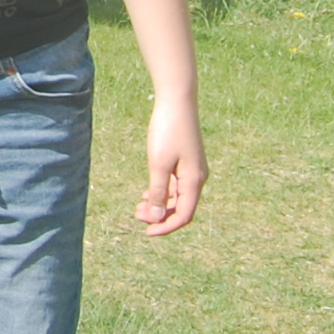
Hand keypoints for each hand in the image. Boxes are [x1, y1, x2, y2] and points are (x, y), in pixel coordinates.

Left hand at [135, 95, 204, 235]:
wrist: (176, 101)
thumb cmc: (167, 131)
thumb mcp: (158, 164)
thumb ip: (158, 192)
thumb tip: (158, 217)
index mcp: (194, 181)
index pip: (184, 215)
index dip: (166, 227)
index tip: (147, 232)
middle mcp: (197, 178)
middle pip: (181, 208)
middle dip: (160, 216)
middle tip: (137, 215)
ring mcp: (193, 169)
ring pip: (178, 197)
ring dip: (160, 205)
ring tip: (138, 207)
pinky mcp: (186, 161)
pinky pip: (176, 185)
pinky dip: (162, 192)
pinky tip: (148, 194)